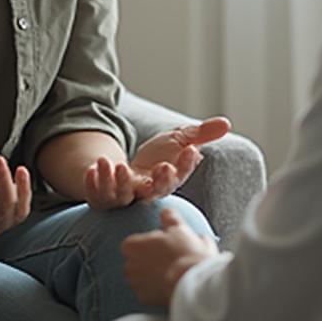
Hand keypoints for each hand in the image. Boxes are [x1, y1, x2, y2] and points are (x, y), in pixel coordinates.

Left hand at [83, 116, 230, 208]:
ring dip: (119, 181)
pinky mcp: (105, 197)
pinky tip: (94, 166)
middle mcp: (149, 191)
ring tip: (116, 164)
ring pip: (125, 195)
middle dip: (161, 181)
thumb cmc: (157, 156)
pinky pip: (100, 195)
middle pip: (158, 191)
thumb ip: (201, 133)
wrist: (126, 171)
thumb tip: (227, 123)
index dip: (187, 165)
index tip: (191, 150)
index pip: (181, 174)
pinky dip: (96, 183)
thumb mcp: (179, 139)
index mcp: (169, 179)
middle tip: (163, 167)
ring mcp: (127, 196)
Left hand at [121, 208, 219, 305]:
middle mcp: (128, 266)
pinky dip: (158, 289)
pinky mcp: (145, 300)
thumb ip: (169, 217)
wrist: (192, 284)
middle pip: (136, 260)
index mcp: (132, 246)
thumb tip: (166, 212)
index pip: (133, 242)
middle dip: (149, 259)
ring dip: (153, 274)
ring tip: (172, 271)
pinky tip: (172, 284)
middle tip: (169, 257)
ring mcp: (136, 285)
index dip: (148, 243)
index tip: (161, 244)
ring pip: (142, 276)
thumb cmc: (184, 253)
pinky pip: (149, 292)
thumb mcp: (179, 227)